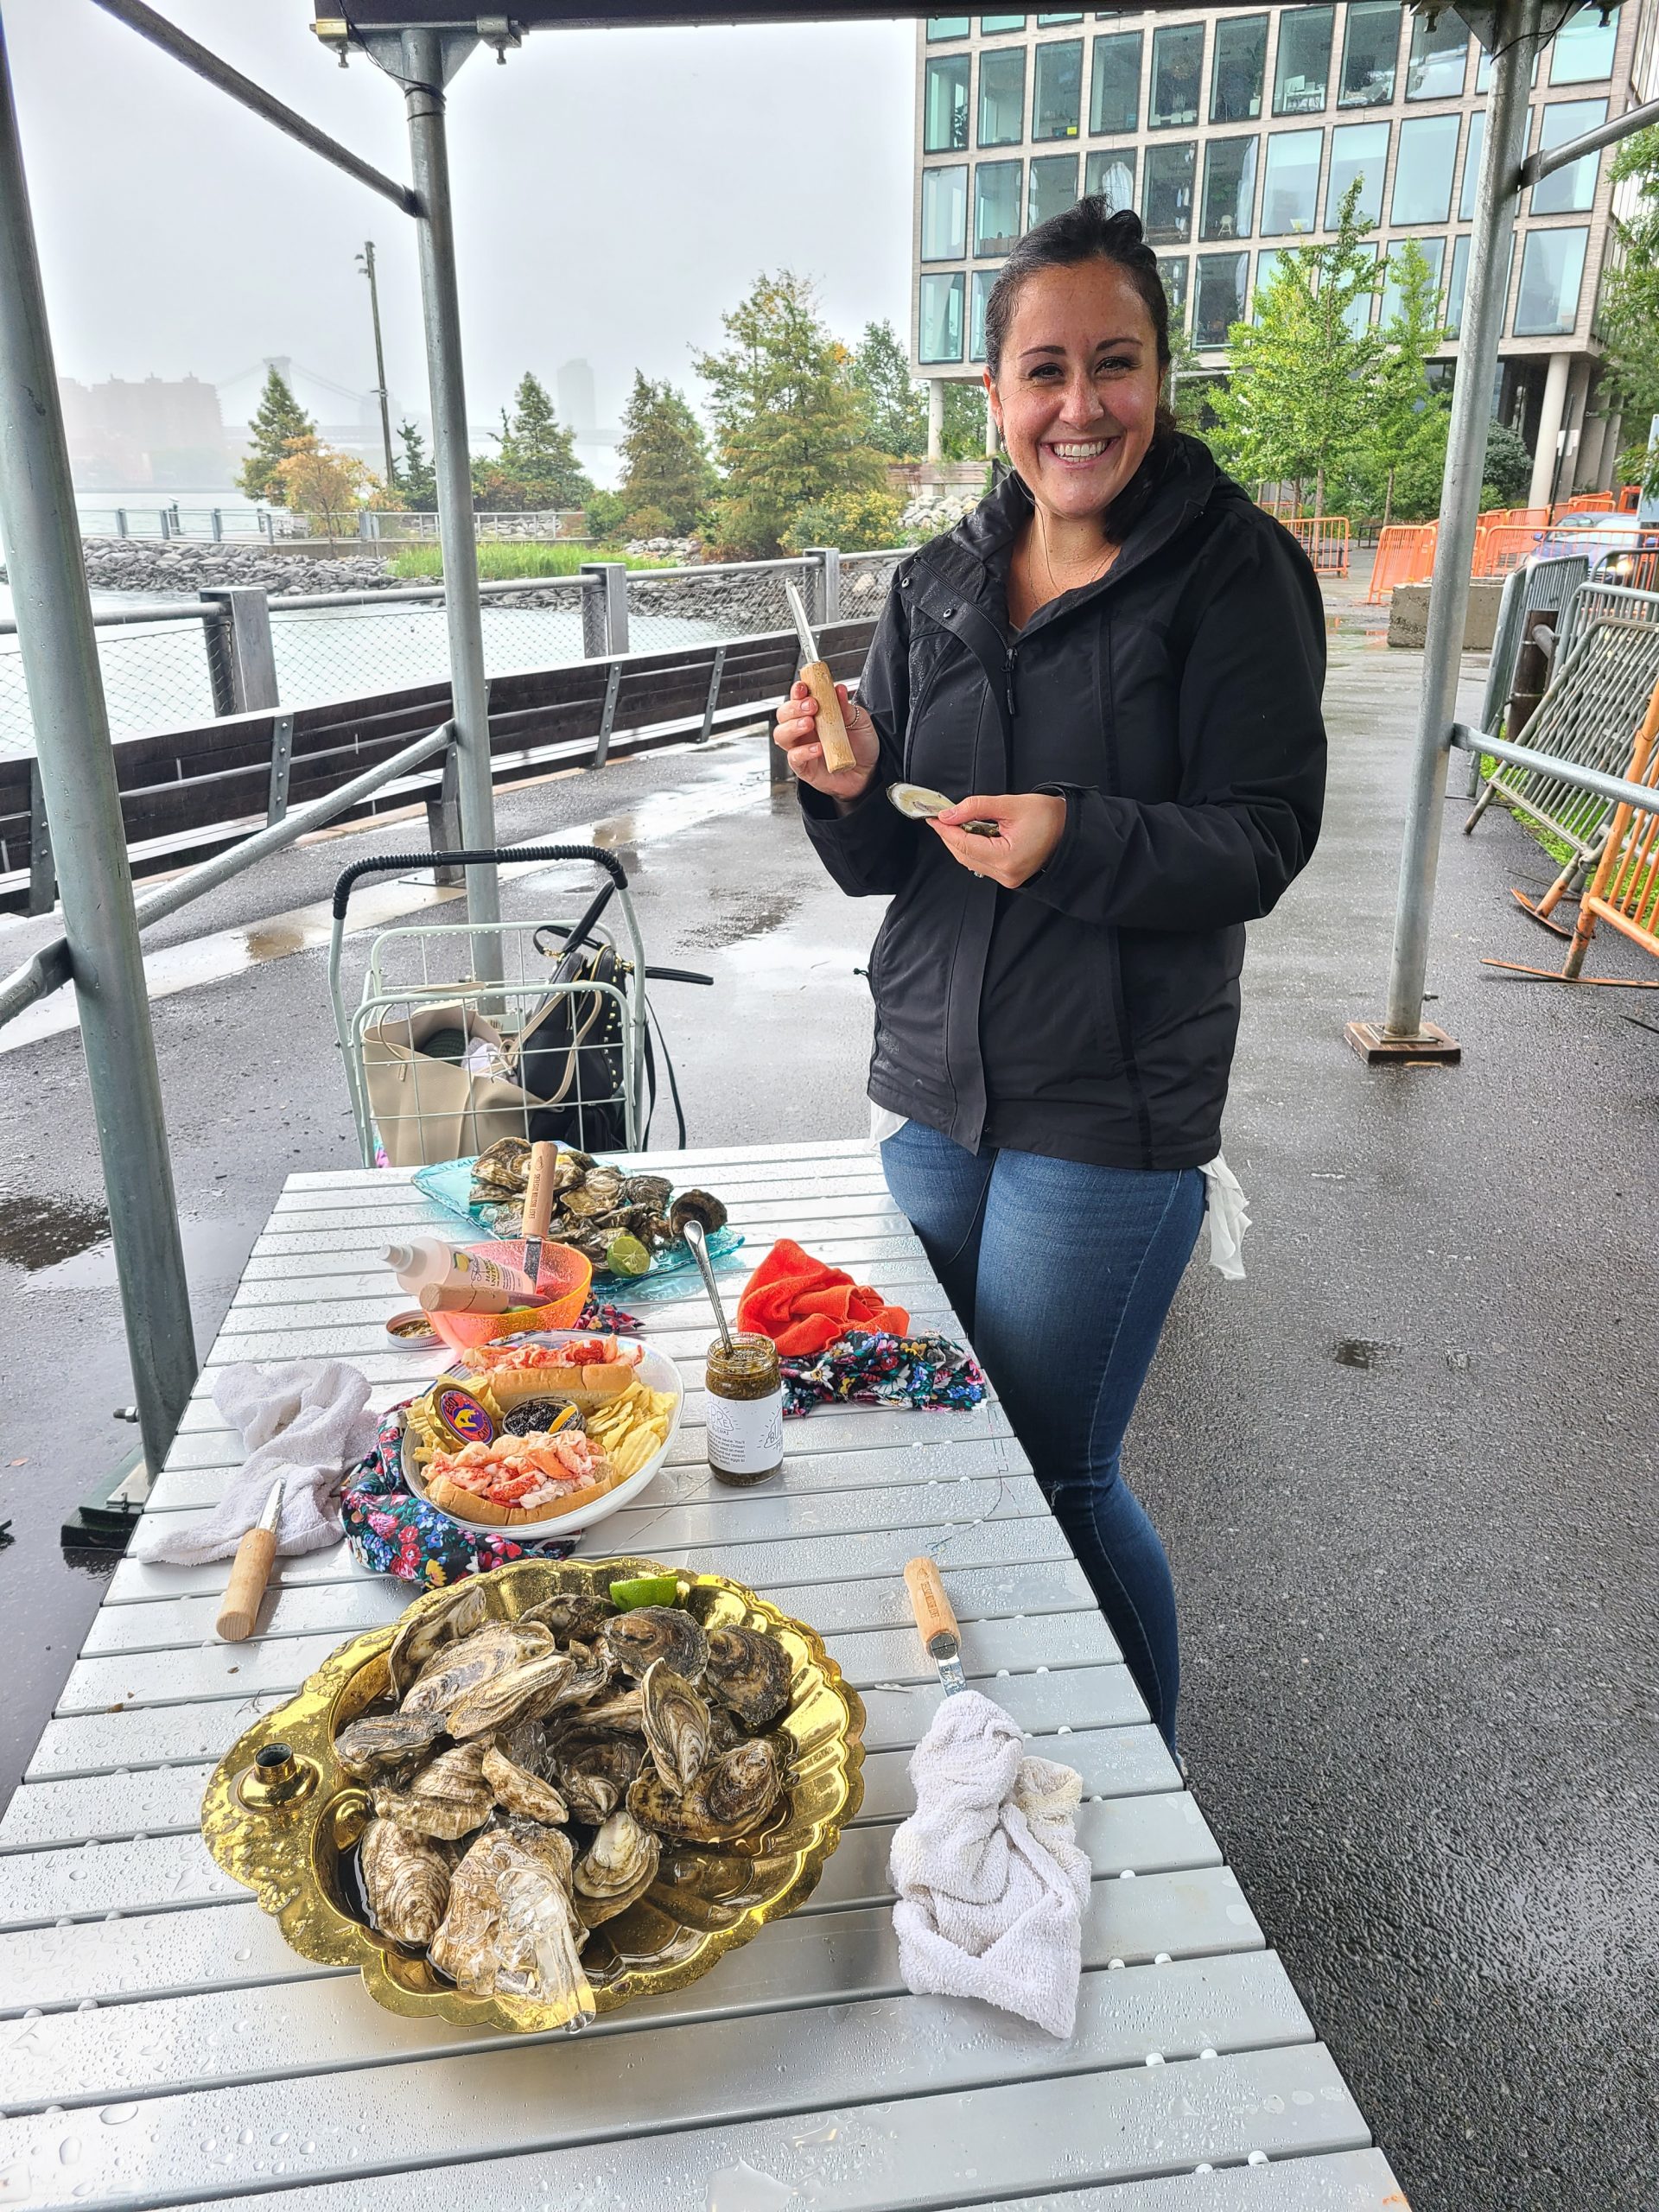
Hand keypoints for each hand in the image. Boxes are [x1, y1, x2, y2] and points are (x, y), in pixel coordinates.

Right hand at [773, 681, 880, 802]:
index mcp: (815, 715)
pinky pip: (794, 759)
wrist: (869, 772)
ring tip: (810, 724)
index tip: (804, 686)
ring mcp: (802, 748)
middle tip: (811, 706)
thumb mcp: (860, 721)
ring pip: (781, 735)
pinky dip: (803, 752)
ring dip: (792, 727)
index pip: (797, 698)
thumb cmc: (861, 746)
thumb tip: (839, 690)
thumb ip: (847, 707)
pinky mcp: (804, 768)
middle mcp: (804, 730)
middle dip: (793, 707)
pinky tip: (818, 748)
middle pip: (783, 715)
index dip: (797, 691)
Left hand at [929, 792, 1067, 888]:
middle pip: (964, 856)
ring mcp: (1008, 879)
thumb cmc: (1048, 816)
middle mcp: (1006, 874)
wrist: (1069, 829)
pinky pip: (982, 863)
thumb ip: (976, 807)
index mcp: (1008, 858)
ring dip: (960, 842)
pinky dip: (973, 848)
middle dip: (950, 836)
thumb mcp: (1010, 804)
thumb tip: (949, 814)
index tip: (934, 818)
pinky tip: (972, 833)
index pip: (964, 845)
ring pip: (971, 861)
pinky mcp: (1009, 877)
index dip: (946, 830)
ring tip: (957, 822)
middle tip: (941, 818)